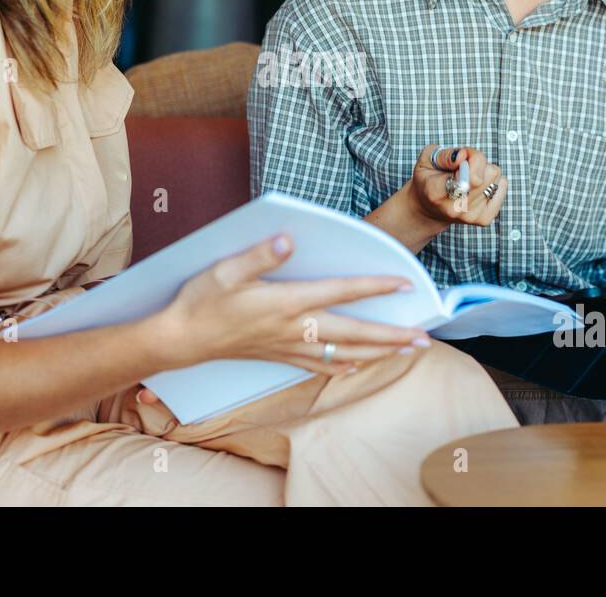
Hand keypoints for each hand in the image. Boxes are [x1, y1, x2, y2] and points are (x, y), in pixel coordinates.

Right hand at [152, 235, 430, 377]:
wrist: (181, 340)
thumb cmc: (201, 300)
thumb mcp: (224, 269)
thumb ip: (260, 254)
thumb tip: (290, 241)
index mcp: (285, 303)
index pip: (339, 292)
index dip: (373, 287)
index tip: (403, 284)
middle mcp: (293, 328)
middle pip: (354, 333)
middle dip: (392, 336)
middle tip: (425, 337)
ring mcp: (289, 347)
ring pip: (345, 353)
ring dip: (380, 353)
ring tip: (408, 351)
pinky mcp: (281, 357)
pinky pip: (323, 365)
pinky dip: (348, 364)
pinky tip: (362, 363)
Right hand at [409, 144, 508, 226]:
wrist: (429, 209)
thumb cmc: (428, 180)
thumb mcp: (426, 160)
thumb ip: (444, 155)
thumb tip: (464, 156)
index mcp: (436, 193)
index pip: (469, 178)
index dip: (472, 160)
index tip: (462, 158)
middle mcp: (454, 208)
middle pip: (484, 177)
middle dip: (477, 162)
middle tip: (465, 165)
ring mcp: (471, 216)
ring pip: (495, 177)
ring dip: (485, 171)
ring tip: (470, 175)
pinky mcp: (484, 219)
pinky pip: (502, 186)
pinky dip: (494, 181)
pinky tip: (479, 184)